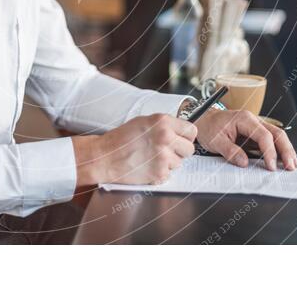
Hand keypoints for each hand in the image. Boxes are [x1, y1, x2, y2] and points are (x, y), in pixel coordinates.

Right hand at [73, 114, 196, 186]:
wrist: (104, 157)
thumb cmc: (120, 139)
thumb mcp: (143, 122)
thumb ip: (163, 125)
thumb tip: (179, 130)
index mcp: (162, 121)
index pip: (192, 130)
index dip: (186, 137)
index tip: (181, 140)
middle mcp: (165, 137)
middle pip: (190, 149)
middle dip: (180, 152)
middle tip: (166, 151)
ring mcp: (163, 156)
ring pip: (179, 163)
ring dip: (168, 163)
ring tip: (151, 158)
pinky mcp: (159, 172)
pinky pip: (169, 174)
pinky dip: (159, 173)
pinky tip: (147, 167)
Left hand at [194, 109, 296, 171]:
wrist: (203, 120)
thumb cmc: (208, 127)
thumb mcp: (215, 141)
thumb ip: (230, 151)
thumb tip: (245, 163)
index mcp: (244, 119)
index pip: (263, 135)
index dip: (269, 151)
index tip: (271, 166)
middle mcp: (253, 120)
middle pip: (277, 133)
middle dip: (286, 150)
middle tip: (291, 166)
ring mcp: (256, 126)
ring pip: (277, 136)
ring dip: (286, 151)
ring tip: (293, 166)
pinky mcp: (255, 134)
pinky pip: (271, 141)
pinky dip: (279, 150)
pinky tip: (284, 161)